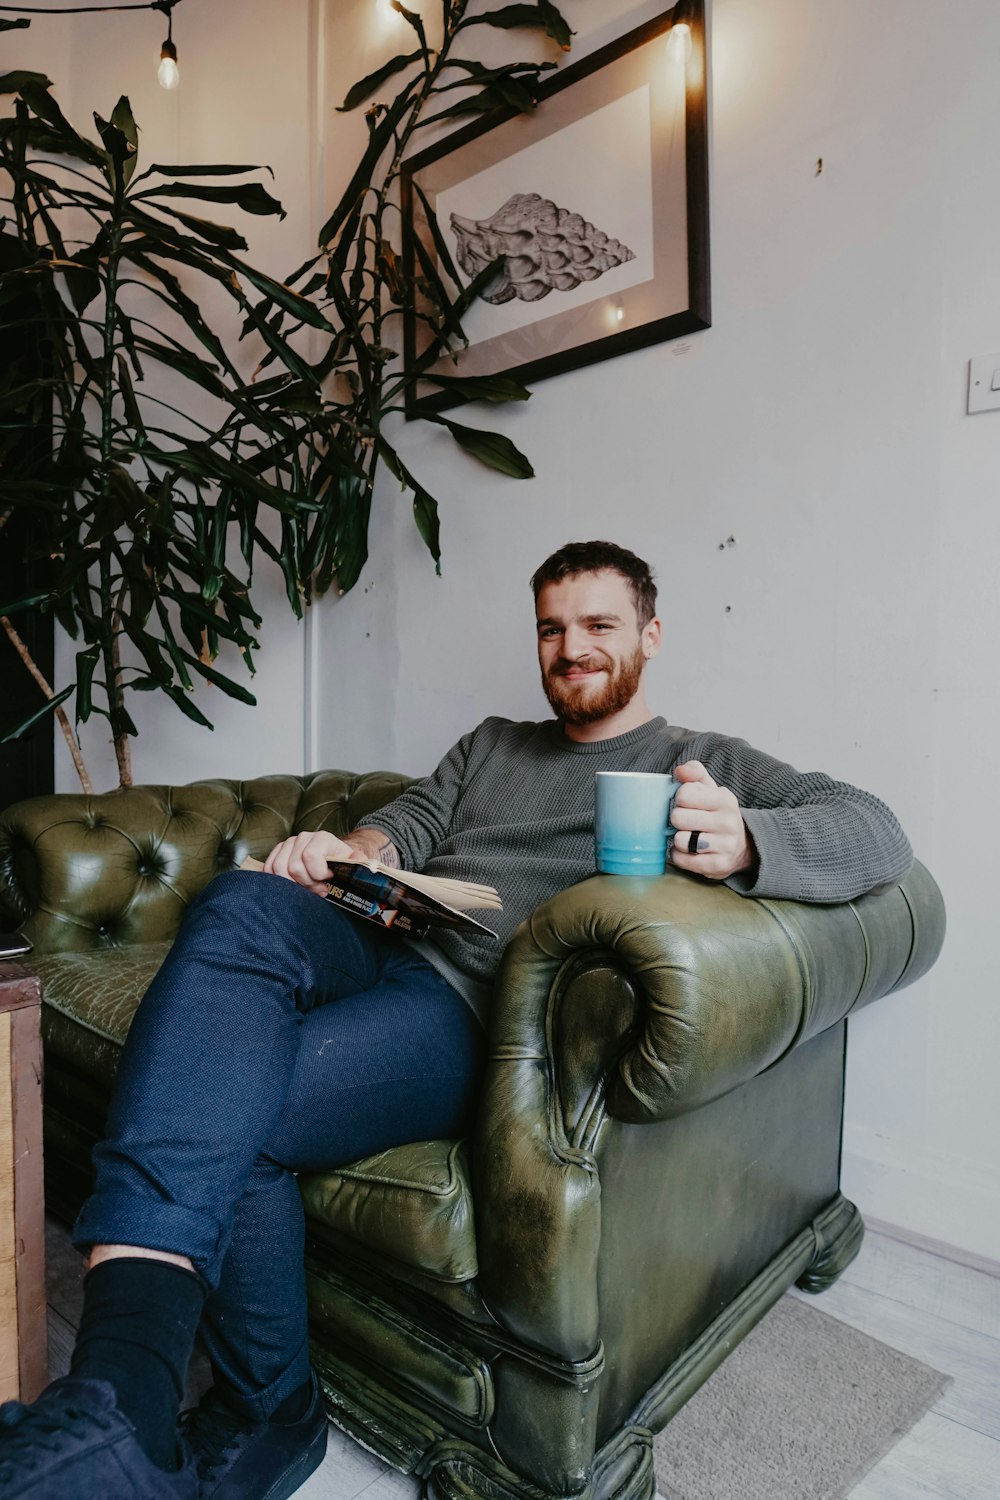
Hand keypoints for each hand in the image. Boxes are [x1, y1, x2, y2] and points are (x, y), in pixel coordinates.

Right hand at [263, 830, 363, 895]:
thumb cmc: (343, 863)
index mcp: (322, 838)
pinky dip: (279, 881)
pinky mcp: (278, 852)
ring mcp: (289, 844)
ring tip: (307, 887)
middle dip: (307, 884)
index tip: (328, 879)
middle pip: (294, 868)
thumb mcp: (355, 863)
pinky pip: (269, 868)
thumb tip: (363, 863)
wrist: (334, 856)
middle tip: (319, 889)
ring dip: (293, 884)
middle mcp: (304, 838)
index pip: (310, 856)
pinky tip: (294, 885)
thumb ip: (359, 862)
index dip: (318, 874)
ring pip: (279, 869)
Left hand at [668, 761, 756, 880]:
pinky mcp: (718, 865)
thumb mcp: (711, 790)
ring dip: (679, 839)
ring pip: (680, 840)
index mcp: (725, 799)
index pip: (684, 794)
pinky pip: (682, 859)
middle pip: (678, 817)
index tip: (688, 804)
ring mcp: (725, 845)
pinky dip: (680, 855)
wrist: (742, 845)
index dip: (680, 799)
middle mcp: (728, 822)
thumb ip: (694, 773)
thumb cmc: (717, 813)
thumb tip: (680, 771)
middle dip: (677, 820)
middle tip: (686, 822)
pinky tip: (689, 850)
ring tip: (689, 836)